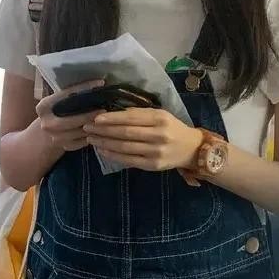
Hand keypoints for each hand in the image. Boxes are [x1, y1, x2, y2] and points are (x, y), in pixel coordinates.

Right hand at [35, 79, 105, 151]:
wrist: (43, 136)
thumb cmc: (55, 113)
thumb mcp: (55, 102)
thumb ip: (69, 95)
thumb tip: (93, 83)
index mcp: (44, 107)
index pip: (65, 95)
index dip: (83, 88)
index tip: (99, 83)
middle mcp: (47, 124)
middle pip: (70, 120)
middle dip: (88, 115)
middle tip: (103, 110)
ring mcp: (55, 137)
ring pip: (78, 133)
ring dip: (93, 126)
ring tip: (104, 119)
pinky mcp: (64, 147)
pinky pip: (82, 142)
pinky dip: (92, 135)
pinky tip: (100, 129)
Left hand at [82, 108, 202, 171]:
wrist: (191, 148)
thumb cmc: (172, 127)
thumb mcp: (161, 115)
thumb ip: (140, 114)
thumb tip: (115, 113)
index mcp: (160, 118)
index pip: (131, 118)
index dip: (112, 118)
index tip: (96, 118)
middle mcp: (158, 134)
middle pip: (125, 133)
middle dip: (104, 130)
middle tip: (88, 128)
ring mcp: (155, 151)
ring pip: (125, 147)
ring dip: (105, 143)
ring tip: (91, 139)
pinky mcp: (153, 165)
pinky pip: (129, 160)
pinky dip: (114, 155)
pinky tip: (103, 151)